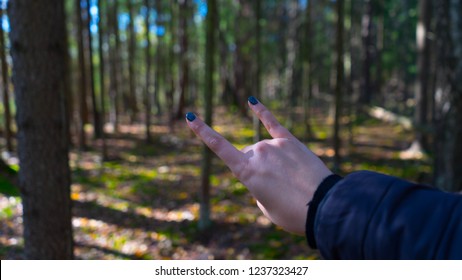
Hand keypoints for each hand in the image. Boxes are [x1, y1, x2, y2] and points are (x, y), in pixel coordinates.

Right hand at [186, 97, 331, 234]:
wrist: (323, 207)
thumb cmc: (292, 213)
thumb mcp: (266, 206)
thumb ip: (259, 185)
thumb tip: (266, 168)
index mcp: (245, 171)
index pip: (218, 147)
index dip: (203, 131)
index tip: (191, 116)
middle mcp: (257, 153)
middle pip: (249, 155)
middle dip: (258, 169)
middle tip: (279, 188)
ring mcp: (275, 145)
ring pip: (264, 149)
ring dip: (273, 163)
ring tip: (291, 181)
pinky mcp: (291, 141)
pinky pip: (273, 124)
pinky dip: (263, 113)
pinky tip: (252, 101)